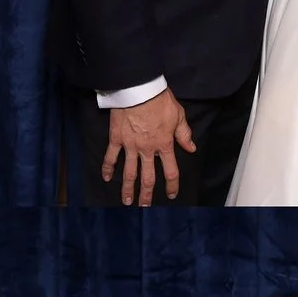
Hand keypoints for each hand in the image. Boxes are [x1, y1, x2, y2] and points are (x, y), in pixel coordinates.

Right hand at [101, 89, 193, 204]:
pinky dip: (108, 168)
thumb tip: (191, 148)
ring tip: (127, 201)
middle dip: (147, 194)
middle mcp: (147, 149)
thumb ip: (184, 134)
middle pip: (147, 178)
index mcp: (164, 145)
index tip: (171, 195)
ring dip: (127, 188)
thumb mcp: (179, 116)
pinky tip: (106, 178)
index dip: (171, 185)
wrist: (138, 90)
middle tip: (145, 206)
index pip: (170, 171)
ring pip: (129, 172)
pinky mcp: (116, 138)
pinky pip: (111, 156)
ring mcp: (130, 145)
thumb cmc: (160, 101)